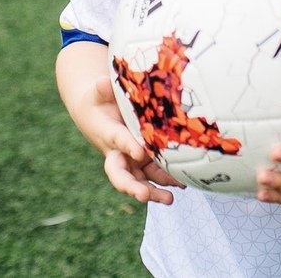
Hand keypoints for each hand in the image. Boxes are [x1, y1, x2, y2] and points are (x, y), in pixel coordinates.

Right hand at [82, 76, 183, 203]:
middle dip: (131, 186)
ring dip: (154, 191)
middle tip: (143, 195)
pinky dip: (166, 182)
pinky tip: (182, 185)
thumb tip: (105, 81)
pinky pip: (154, 175)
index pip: (117, 141)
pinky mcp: (143, 162)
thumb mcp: (98, 92)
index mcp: (107, 134)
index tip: (139, 152)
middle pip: (121, 175)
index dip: (127, 146)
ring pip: (140, 181)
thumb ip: (102, 88)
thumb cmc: (99, 101)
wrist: (98, 115)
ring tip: (169, 199)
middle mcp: (118, 153)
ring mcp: (131, 161)